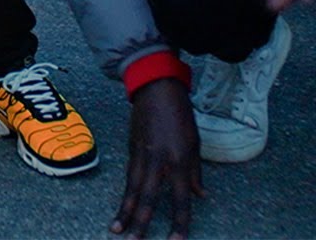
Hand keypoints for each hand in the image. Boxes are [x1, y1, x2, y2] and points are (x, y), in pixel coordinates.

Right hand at [112, 79, 204, 239]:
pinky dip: (126, 193)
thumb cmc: (181, 114)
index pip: (180, 200)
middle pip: (149, 198)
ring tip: (116, 229)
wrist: (156, 89)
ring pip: (132, 189)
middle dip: (140, 223)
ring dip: (125, 211)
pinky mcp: (131, 149)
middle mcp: (159, 161)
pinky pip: (129, 177)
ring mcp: (141, 155)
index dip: (179, 222)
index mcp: (179, 161)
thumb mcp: (195, 143)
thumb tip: (199, 196)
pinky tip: (123, 205)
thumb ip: (195, 172)